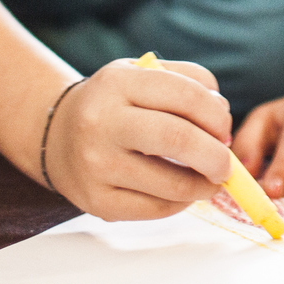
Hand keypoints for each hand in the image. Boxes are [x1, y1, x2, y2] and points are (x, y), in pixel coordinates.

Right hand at [42, 55, 236, 219]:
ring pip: (172, 184)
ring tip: (209, 180)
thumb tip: (223, 124)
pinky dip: (179, 203)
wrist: (57, 135)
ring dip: (204, 186)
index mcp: (118, 83)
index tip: (224, 129)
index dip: (217, 115)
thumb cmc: (115, 103)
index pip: (186, 95)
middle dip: (216, 156)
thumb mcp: (143, 74)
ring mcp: (96, 165)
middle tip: (226, 164)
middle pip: (178, 139)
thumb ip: (190, 83)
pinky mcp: (97, 201)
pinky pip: (156, 209)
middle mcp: (101, 122)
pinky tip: (180, 192)